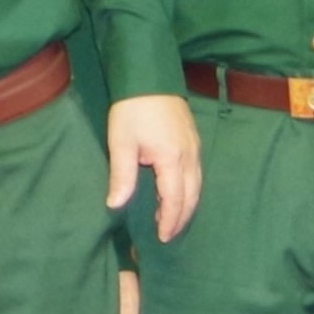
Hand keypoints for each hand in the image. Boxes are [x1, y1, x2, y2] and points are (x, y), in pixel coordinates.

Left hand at [102, 93, 200, 242]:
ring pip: (197, 185)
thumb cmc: (132, 109)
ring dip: (187, 205)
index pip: (175, 200)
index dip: (170, 221)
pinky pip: (196, 173)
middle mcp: (190, 156)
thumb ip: (122, 177)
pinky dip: (189, 190)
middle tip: (168, 235)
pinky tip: (178, 194)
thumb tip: (116, 205)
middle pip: (192, 196)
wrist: (148, 76)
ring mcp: (195, 148)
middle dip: (181, 218)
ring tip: (172, 220)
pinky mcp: (193, 140)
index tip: (162, 237)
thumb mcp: (121, 143)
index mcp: (173, 159)